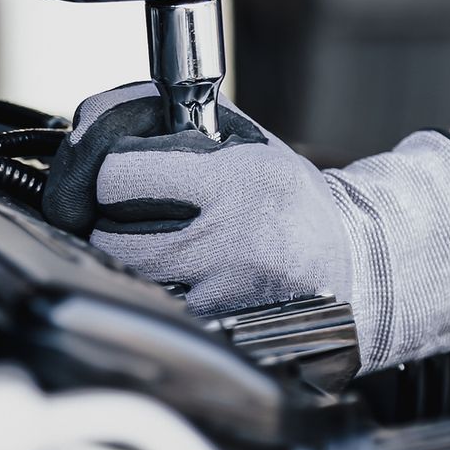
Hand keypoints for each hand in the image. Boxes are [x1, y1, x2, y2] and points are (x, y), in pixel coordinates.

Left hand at [42, 83, 449, 370]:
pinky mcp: (221, 332)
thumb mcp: (243, 142)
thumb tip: (93, 117)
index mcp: (232, 183)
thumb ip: (173, 124)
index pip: (118, 176)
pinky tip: (172, 280)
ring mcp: (222, 295)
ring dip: (122, 261)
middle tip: (125, 214)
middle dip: (105, 221)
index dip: (105, 171)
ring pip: (125, 279)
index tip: (117, 174)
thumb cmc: (288, 200)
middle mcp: (226, 241)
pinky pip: (154, 311)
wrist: (355, 264)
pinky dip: (150, 295)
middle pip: (109, 236)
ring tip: (151, 244)